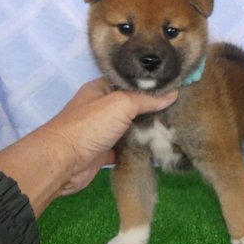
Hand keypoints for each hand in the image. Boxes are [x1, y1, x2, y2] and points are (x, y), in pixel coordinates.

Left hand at [43, 78, 177, 194]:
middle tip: (178, 108)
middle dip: (152, 108)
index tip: (173, 86)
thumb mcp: (121, 104)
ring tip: (174, 125)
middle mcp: (102, 108)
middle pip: (133, 106)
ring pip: (131, 127)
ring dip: (147, 129)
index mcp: (102, 89)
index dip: (150, 84)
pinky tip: (158, 146)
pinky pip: (127, 147)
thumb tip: (174, 94)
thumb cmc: (91, 125)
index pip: (130, 82)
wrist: (64, 162)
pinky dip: (140, 148)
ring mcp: (104, 131)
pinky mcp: (106, 151)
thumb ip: (147, 99)